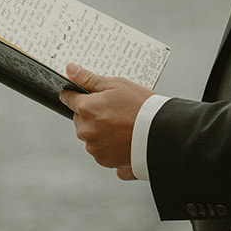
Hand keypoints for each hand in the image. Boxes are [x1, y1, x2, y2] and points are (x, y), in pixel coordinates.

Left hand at [59, 63, 152, 178]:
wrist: (162, 133)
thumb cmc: (141, 106)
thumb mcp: (116, 84)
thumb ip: (89, 78)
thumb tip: (70, 69)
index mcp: (86, 109)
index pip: (68, 99)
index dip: (75, 94)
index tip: (82, 94)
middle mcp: (87, 131)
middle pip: (80, 119)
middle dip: (91, 114)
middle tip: (113, 109)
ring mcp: (95, 148)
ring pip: (90, 136)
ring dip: (99, 131)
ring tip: (121, 124)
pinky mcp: (106, 161)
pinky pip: (102, 150)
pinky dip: (109, 145)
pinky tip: (124, 138)